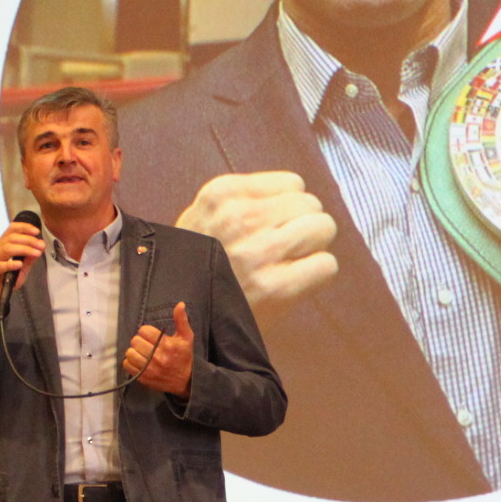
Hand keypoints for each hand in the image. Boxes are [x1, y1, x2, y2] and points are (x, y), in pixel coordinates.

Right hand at [0, 220, 43, 322]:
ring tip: (36, 253)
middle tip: (40, 245)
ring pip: (6, 249)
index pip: (11, 230)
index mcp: (1, 245)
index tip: (37, 231)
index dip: (24, 227)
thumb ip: (29, 258)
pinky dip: (10, 264)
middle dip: (28, 240)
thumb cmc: (4, 279)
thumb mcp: (21, 268)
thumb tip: (40, 246)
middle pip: (11, 238)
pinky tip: (20, 264)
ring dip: (24, 249)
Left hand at [124, 302, 195, 398]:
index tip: (153, 336)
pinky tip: (139, 361)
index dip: (147, 332)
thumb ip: (181, 320)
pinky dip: (130, 362)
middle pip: (135, 341)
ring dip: (134, 351)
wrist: (186, 381)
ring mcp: (149, 369)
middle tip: (148, 344)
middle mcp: (157, 357)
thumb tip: (180, 304)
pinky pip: (127, 365)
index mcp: (166, 345)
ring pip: (129, 353)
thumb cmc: (184, 356)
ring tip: (143, 352)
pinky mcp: (143, 377)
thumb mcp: (186, 337)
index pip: (144, 330)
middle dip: (140, 341)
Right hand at [175, 172, 338, 316]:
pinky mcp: (276, 288)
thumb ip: (242, 199)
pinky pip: (327, 264)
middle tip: (285, 248)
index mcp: (221, 194)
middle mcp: (240, 218)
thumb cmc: (195, 266)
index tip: (274, 227)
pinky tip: (296, 281)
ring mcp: (258, 253)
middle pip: (311, 204)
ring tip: (291, 262)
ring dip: (314, 246)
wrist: (173, 317)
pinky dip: (318, 273)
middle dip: (304, 225)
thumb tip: (298, 194)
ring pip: (323, 228)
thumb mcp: (202, 217)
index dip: (290, 207)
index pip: (293, 184)